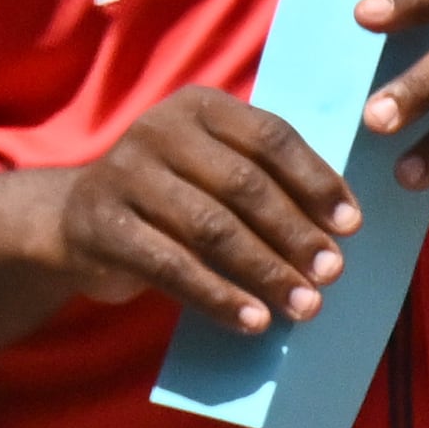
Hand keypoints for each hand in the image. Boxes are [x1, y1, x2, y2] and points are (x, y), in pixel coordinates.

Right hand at [53, 87, 359, 336]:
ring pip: (211, 227)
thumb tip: (337, 232)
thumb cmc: (170, 197)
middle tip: (332, 273)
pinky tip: (253, 321)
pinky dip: (218, 297)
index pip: (269, 136)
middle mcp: (158, 129)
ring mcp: (125, 174)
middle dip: (294, 233)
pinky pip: (171, 266)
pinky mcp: (103, 225)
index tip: (352, 225)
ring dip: (265, 271)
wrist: (76, 221)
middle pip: (243, 184)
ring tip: (304, 306)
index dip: (315, 180)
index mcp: (199, 106)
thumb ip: (261, 181)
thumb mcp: (209, 169)